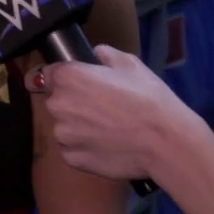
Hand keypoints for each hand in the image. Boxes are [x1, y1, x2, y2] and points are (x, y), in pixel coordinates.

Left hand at [27, 45, 209, 183]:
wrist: (163, 141)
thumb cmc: (147, 97)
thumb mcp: (131, 64)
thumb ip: (106, 54)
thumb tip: (96, 53)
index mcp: (68, 78)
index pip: (51, 72)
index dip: (67, 76)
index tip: (83, 82)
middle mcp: (58, 106)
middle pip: (56, 100)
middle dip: (72, 101)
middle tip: (100, 106)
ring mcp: (63, 136)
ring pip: (64, 127)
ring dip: (77, 126)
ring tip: (106, 129)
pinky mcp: (71, 159)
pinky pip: (71, 149)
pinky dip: (83, 147)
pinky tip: (105, 145)